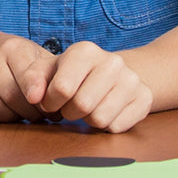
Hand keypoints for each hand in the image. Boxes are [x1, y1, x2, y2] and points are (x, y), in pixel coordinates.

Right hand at [0, 33, 55, 123]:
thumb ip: (55, 75)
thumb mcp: (41, 60)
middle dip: (32, 112)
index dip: (34, 89)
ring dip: (9, 116)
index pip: (25, 74)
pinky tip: (1, 111)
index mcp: (12, 47)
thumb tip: (67, 94)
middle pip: (10, 95)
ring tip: (22, 112)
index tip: (40, 100)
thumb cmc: (23, 62)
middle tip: (42, 114)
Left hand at [18, 41, 152, 133]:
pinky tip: (104, 111)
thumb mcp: (47, 70)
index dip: (51, 102)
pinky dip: (106, 126)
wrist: (110, 73)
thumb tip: (33, 97)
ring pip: (100, 119)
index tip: (50, 101)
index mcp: (85, 50)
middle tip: (70, 106)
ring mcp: (132, 80)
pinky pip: (117, 127)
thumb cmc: (71, 73)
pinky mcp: (145, 99)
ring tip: (87, 108)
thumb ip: (32, 79)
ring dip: (87, 120)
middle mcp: (112, 61)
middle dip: (69, 112)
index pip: (62, 88)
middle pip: (82, 105)